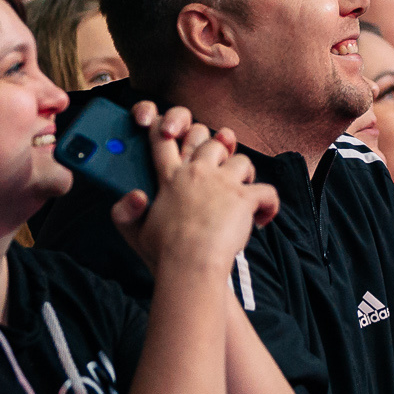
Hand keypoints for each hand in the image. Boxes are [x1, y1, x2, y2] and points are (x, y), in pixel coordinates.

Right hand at [111, 103, 278, 275]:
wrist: (190, 266)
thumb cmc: (163, 254)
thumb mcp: (134, 232)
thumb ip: (125, 211)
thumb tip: (135, 194)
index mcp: (170, 178)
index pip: (163, 141)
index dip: (167, 127)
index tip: (172, 130)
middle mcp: (197, 173)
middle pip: (209, 141)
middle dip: (216, 147)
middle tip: (219, 166)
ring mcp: (223, 183)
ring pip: (241, 160)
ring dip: (244, 173)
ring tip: (242, 190)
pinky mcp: (244, 198)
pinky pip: (266, 191)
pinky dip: (268, 204)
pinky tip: (262, 217)